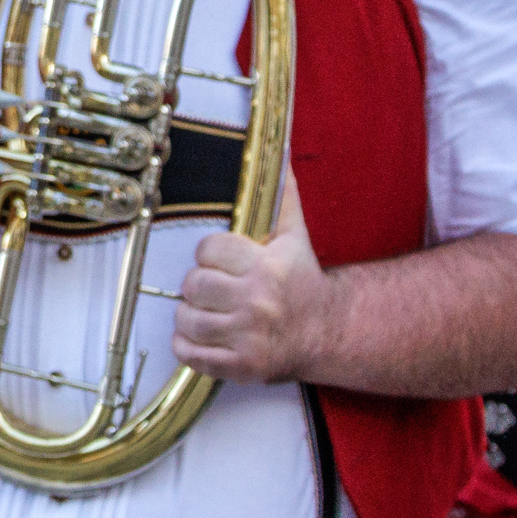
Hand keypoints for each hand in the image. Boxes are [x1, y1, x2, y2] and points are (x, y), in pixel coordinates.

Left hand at [174, 170, 334, 384]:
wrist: (329, 333)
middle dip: (199, 286)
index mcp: (267, 267)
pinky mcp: (242, 367)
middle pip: (193, 285)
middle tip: (216, 290)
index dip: (210, 255)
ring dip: (191, 316)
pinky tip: (203, 337)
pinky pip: (191, 354)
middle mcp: (258, 302)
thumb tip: (277, 150)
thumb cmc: (303, 282)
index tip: (222, 262)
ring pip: (187, 319)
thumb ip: (281, 197)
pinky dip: (188, 346)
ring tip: (210, 312)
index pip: (208, 250)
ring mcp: (249, 337)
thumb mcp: (295, 236)